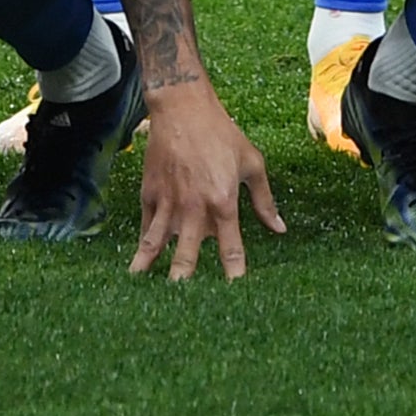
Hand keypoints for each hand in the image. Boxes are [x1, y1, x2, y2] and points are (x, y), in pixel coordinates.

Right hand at [127, 78, 282, 279]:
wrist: (182, 106)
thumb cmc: (221, 133)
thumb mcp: (251, 162)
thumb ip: (264, 200)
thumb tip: (279, 229)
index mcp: (223, 202)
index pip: (231, 250)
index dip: (234, 276)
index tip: (236, 298)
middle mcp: (194, 207)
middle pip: (187, 255)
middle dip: (184, 282)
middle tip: (181, 309)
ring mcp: (168, 200)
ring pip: (157, 242)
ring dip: (149, 267)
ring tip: (139, 291)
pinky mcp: (150, 191)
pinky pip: (146, 223)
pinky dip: (141, 242)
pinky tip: (136, 261)